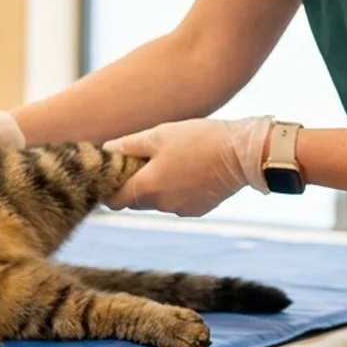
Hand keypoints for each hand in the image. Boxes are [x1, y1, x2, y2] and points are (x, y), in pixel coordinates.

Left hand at [102, 116, 275, 216]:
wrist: (241, 153)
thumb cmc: (198, 139)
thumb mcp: (158, 135)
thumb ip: (127, 146)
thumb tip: (106, 150)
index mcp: (147, 187)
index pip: (114, 200)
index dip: (108, 188)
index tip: (112, 174)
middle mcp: (161, 205)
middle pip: (135, 200)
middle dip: (133, 184)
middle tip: (142, 160)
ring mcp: (180, 210)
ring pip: (157, 201)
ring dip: (156, 186)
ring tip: (171, 161)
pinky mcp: (197, 210)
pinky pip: (176, 202)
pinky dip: (176, 190)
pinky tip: (188, 170)